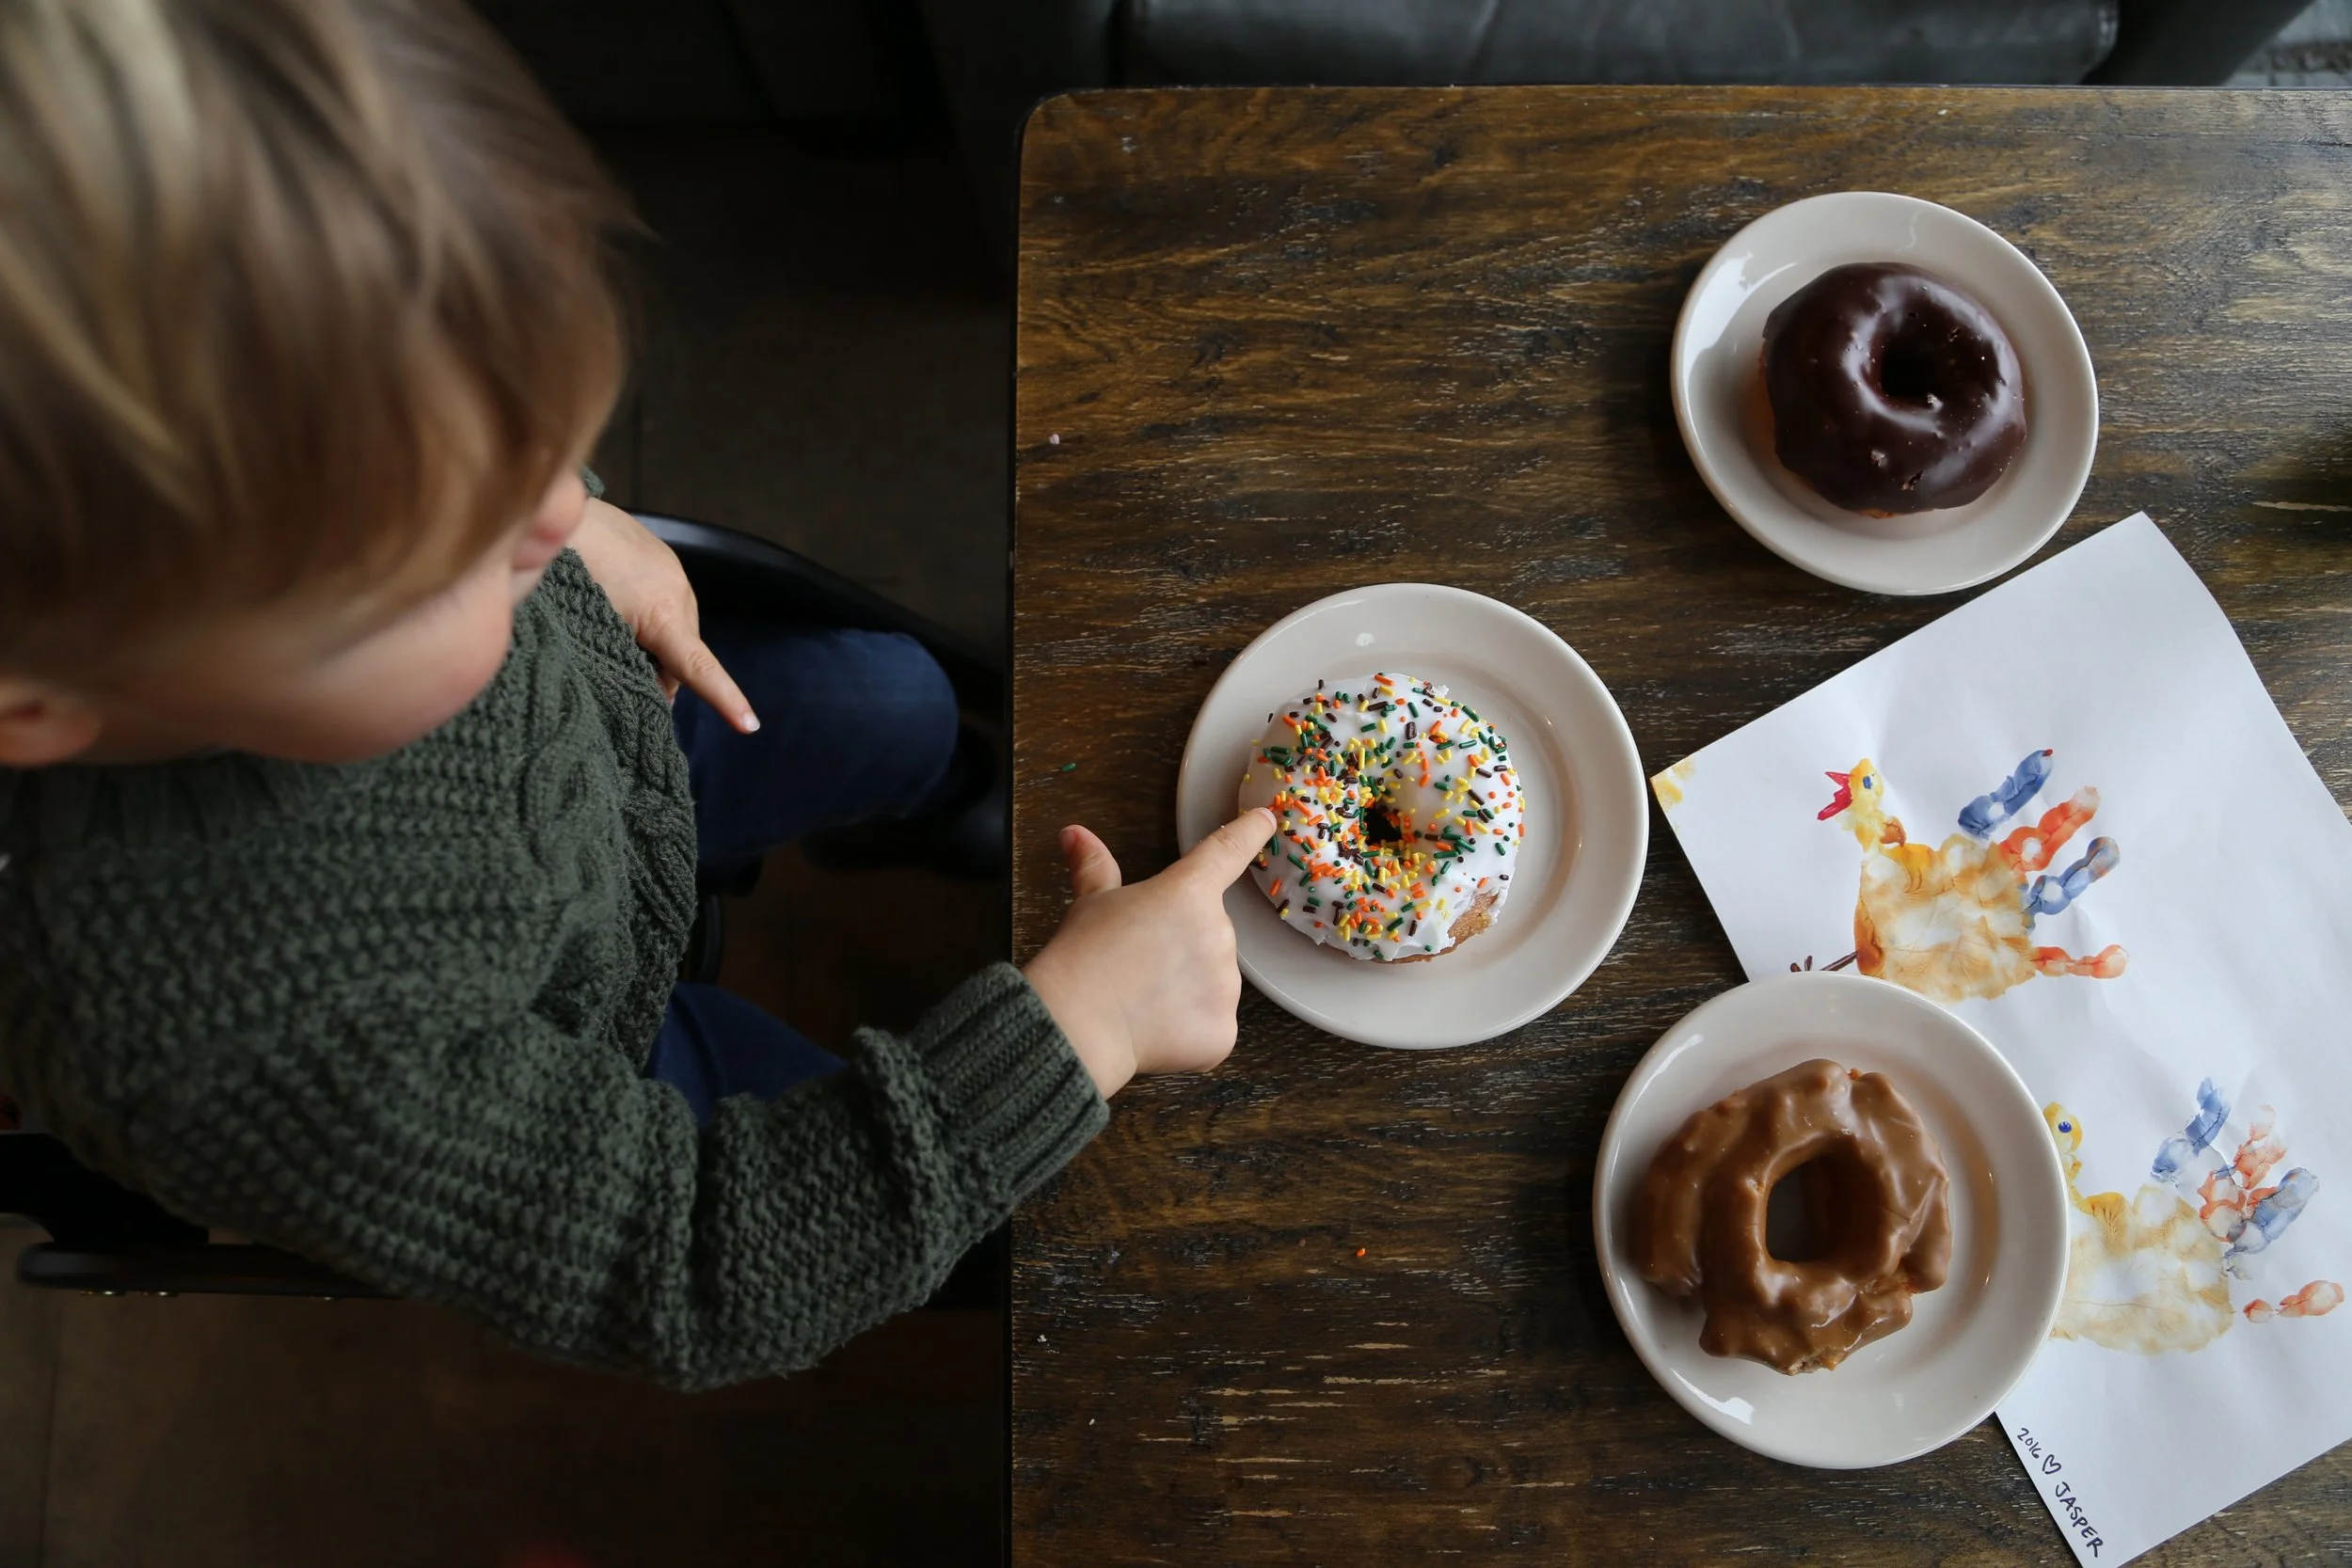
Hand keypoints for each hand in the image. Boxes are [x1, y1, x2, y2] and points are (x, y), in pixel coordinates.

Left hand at [567, 497, 757, 731]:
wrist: (551, 510)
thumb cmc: (560, 573)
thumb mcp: (585, 630)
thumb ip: (616, 664)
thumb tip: (641, 686)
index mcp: (660, 610)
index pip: (698, 666)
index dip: (725, 698)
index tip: (750, 725)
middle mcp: (677, 588)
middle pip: (683, 655)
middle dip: (661, 677)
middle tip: (623, 690)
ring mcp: (671, 568)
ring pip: (676, 629)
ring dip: (655, 645)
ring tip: (611, 639)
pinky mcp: (661, 555)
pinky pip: (667, 601)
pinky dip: (650, 618)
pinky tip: (618, 610)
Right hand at [1023, 809, 1275, 1099]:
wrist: (1078, 1023)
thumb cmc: (1083, 957)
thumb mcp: (1090, 904)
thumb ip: (1093, 867)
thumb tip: (1073, 833)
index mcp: (1187, 892)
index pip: (1226, 852)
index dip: (1248, 833)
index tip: (1266, 820)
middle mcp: (1218, 932)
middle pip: (1209, 934)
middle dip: (1182, 947)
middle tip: (1140, 963)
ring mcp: (1226, 984)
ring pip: (1213, 982)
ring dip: (1187, 990)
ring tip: (1142, 999)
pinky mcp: (1224, 1030)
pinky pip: (1213, 1025)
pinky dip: (1189, 1029)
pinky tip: (1155, 1029)